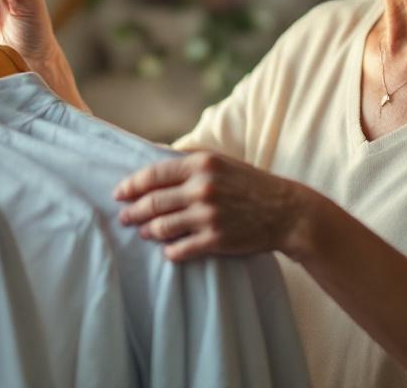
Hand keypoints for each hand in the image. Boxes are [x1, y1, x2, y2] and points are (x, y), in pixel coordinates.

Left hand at [114, 152, 314, 261]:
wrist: (288, 212)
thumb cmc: (252, 184)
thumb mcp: (223, 161)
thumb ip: (190, 158)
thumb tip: (155, 153)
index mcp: (201, 164)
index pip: (153, 175)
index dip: (131, 185)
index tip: (119, 193)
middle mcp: (202, 188)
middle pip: (153, 202)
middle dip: (133, 212)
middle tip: (124, 217)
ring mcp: (208, 215)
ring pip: (162, 227)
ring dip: (148, 231)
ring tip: (143, 232)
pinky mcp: (215, 240)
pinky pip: (180, 249)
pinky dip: (169, 251)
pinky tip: (167, 251)